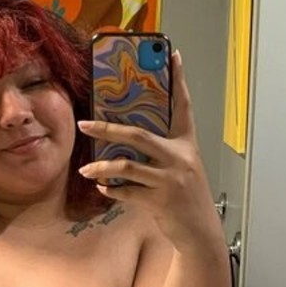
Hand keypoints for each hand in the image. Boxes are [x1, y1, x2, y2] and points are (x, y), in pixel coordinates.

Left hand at [77, 52, 221, 251]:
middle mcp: (180, 158)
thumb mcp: (183, 168)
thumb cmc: (187, 197)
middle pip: (138, 135)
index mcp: (187, 145)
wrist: (200, 232)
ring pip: (127, 166)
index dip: (179, 80)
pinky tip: (103, 188)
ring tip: (86, 169)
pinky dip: (111, 189)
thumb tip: (127, 140)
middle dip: (107, 129)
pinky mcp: (160, 200)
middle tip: (84, 125)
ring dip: (102, 168)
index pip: (183, 106)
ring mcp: (170, 180)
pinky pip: (127, 191)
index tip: (174, 55)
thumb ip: (163, 152)